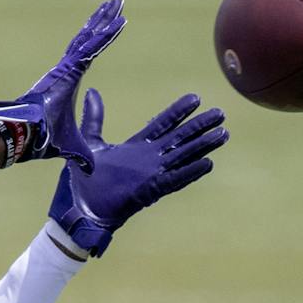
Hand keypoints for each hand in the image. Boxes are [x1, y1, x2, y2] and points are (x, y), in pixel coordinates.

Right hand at [0, 0, 125, 169]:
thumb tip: (90, 170)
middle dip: (103, 21)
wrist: (22, 137)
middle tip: (116, 3)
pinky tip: (116, 21)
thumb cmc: (41, 141)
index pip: (88, 56)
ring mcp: (66, 68)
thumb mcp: (71, 148)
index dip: (99, 40)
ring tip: (118, 2)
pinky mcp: (68, 70)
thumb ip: (82, 155)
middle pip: (89, 40)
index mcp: (67, 83)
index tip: (111, 27)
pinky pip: (90, 48)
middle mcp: (66, 70)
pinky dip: (104, 35)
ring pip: (90, 38)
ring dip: (105, 20)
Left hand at [48, 88, 227, 254]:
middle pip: (179, 138)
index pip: (161, 125)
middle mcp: (148, 160)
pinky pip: (174, 180)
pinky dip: (190, 172)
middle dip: (200, 126)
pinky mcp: (150, 192)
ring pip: (182, 157)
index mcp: (136, 148)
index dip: (178, 112)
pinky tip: (207, 164)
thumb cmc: (84, 182)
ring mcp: (151, 175)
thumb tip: (91, 93)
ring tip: (223, 134)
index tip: (195, 98)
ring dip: (202, 147)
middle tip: (221, 114)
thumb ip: (94, 119)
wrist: (78, 210)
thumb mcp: (90, 144)